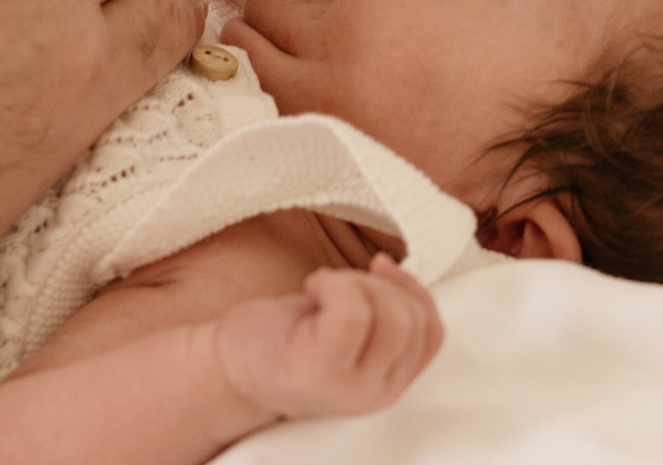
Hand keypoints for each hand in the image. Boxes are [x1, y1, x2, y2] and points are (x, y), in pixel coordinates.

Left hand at [213, 254, 442, 422]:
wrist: (229, 369)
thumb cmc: (284, 342)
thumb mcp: (347, 335)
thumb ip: (381, 317)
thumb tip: (395, 269)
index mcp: (390, 383)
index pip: (433, 334)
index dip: (413, 290)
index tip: (379, 269)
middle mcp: (376, 392)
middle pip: (414, 319)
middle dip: (379, 285)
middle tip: (336, 285)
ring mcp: (350, 386)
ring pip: (390, 313)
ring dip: (355, 283)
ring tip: (322, 289)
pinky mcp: (321, 368)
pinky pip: (352, 309)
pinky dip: (334, 284)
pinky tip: (310, 289)